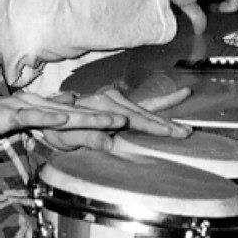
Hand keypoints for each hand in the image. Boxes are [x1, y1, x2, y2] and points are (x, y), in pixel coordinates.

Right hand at [0, 91, 128, 145]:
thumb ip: (44, 114)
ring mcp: (22, 109)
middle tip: (130, 121)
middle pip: (75, 112)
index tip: (125, 123)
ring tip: (112, 121)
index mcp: (40, 107)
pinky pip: (31, 118)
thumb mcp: (20, 120)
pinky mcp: (8, 117)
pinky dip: (49, 118)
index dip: (99, 117)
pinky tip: (65, 119)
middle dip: (103, 117)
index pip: (74, 114)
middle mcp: (36, 104)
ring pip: (61, 114)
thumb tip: (68, 105)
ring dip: (87, 117)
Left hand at [42, 86, 190, 149]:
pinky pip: (145, 103)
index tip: (168, 132)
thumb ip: (86, 138)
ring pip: (146, 111)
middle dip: (164, 125)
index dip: (150, 126)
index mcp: (100, 106)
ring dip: (167, 120)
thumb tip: (108, 144)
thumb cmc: (58, 128)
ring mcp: (117, 99)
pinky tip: (183, 93)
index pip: (130, 119)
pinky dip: (164, 101)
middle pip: (143, 114)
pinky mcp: (120, 102)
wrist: (50, 114)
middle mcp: (110, 98)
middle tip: (185, 133)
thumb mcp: (66, 136)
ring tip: (186, 129)